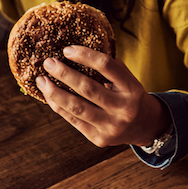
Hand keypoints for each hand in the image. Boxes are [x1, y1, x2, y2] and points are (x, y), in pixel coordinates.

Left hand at [36, 46, 170, 148]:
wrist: (146, 127)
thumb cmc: (130, 95)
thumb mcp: (128, 79)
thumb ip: (108, 68)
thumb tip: (73, 53)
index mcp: (132, 88)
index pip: (107, 66)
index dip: (85, 55)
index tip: (66, 50)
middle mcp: (123, 108)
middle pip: (88, 88)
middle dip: (64, 74)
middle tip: (48, 63)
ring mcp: (111, 126)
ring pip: (77, 107)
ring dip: (55, 93)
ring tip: (41, 80)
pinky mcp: (99, 139)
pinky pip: (74, 121)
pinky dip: (59, 107)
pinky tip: (49, 96)